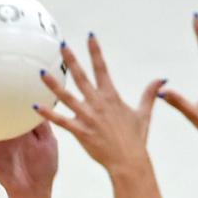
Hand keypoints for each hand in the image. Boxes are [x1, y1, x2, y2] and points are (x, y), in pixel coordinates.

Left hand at [35, 35, 165, 197]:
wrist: (128, 161)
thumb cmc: (136, 140)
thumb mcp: (144, 114)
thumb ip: (149, 94)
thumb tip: (162, 79)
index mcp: (111, 97)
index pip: (102, 68)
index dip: (95, 51)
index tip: (90, 36)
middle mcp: (98, 103)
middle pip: (81, 77)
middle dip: (71, 60)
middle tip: (62, 45)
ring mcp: (88, 117)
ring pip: (66, 97)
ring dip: (53, 84)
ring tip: (41, 73)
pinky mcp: (80, 131)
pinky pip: (61, 121)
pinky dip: (48, 114)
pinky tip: (36, 106)